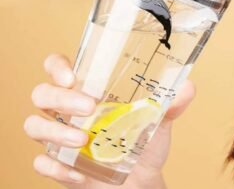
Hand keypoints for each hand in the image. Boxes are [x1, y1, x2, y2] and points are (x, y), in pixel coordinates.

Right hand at [24, 54, 195, 188]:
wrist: (141, 182)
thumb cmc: (143, 146)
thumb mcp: (157, 121)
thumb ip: (171, 104)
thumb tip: (188, 86)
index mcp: (87, 91)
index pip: (58, 68)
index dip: (57, 67)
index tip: (71, 76)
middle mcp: (68, 110)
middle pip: (42, 93)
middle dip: (60, 98)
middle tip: (88, 107)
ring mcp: (60, 136)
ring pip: (34, 125)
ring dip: (54, 131)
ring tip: (84, 140)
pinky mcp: (59, 164)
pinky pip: (41, 161)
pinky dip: (55, 167)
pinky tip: (79, 173)